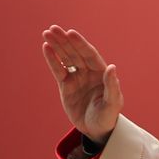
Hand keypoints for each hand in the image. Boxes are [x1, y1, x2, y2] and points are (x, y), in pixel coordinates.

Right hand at [41, 25, 123, 143]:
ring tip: (46, 33)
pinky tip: (46, 48)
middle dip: (65, 41)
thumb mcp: (112, 104)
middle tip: (53, 28)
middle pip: (75, 53)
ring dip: (57, 46)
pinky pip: (58, 70)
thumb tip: (112, 67)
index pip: (89, 54)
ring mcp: (77, 78)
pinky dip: (52, 60)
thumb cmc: (108, 117)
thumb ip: (112, 85)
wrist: (97, 130)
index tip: (70, 33)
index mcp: (102, 73)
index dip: (80, 44)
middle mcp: (89, 72)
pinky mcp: (67, 86)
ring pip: (66, 58)